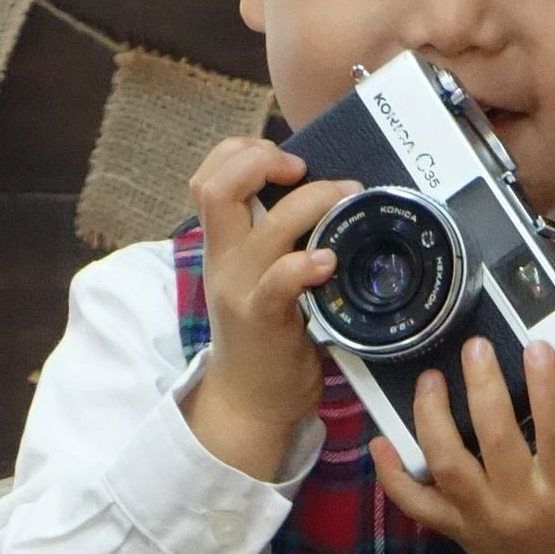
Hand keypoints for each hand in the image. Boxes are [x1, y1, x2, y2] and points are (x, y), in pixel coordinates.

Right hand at [179, 133, 358, 480]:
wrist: (249, 401)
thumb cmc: (265, 334)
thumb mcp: (254, 277)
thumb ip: (271, 239)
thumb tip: (316, 195)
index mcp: (221, 245)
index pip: (207, 178)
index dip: (239, 152)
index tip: (281, 156)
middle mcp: (223, 261)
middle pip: (217, 188)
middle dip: (262, 161)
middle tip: (305, 169)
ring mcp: (240, 289)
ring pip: (266, 228)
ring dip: (313, 203)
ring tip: (347, 200)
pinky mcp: (264, 319)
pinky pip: (279, 281)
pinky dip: (304, 263)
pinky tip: (328, 261)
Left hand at [370, 335, 554, 553]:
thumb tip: (547, 373)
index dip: (544, 385)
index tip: (536, 346)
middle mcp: (521, 506)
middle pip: (495, 440)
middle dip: (482, 387)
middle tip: (475, 348)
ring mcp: (483, 521)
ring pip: (447, 465)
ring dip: (432, 418)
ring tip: (431, 380)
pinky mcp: (458, 533)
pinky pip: (416, 504)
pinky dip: (392, 474)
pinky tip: (380, 441)